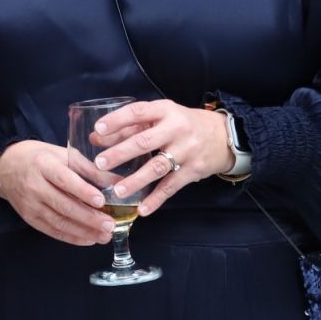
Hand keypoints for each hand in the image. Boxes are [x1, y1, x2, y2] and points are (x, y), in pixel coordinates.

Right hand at [0, 140, 115, 245]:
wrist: (5, 167)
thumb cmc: (39, 157)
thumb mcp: (62, 155)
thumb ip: (90, 169)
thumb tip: (118, 181)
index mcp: (43, 165)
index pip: (64, 179)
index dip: (83, 191)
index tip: (102, 201)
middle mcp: (34, 186)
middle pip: (63, 205)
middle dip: (89, 217)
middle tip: (110, 224)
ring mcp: (30, 204)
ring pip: (59, 221)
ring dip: (84, 231)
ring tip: (104, 235)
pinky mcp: (29, 218)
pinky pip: (52, 231)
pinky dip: (72, 237)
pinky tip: (89, 239)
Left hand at [91, 99, 234, 215]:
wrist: (224, 136)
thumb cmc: (183, 124)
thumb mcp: (161, 117)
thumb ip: (131, 126)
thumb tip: (96, 137)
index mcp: (165, 110)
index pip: (138, 112)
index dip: (117, 120)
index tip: (98, 129)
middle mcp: (176, 129)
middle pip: (144, 141)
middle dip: (120, 153)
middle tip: (100, 163)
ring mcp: (186, 150)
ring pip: (157, 167)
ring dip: (136, 180)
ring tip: (117, 191)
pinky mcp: (193, 170)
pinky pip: (171, 186)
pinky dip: (156, 199)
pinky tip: (142, 209)